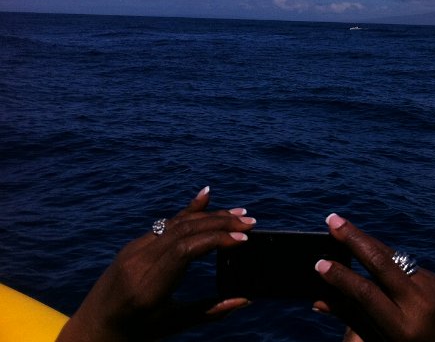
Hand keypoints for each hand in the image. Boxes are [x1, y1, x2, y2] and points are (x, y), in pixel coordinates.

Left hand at [56, 186, 255, 341]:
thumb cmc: (136, 333)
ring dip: (209, 216)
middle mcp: (138, 264)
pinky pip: (165, 224)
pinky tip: (207, 198)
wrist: (92, 330)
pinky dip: (189, 213)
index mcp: (147, 288)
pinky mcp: (133, 245)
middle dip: (219, 223)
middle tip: (249, 222)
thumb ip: (211, 311)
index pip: (185, 250)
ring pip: (175, 223)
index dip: (216, 240)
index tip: (243, 239)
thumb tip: (246, 300)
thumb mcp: (173, 325)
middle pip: (183, 231)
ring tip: (238, 214)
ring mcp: (133, 251)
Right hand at [312, 214, 434, 341]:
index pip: (367, 294)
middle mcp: (419, 303)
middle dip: (355, 239)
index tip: (319, 264)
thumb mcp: (384, 341)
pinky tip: (368, 248)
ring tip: (342, 227)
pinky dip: (383, 256)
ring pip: (393, 257)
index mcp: (403, 327)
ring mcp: (430, 286)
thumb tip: (319, 302)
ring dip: (367, 241)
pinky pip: (403, 264)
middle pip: (383, 262)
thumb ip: (354, 320)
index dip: (341, 278)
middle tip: (332, 219)